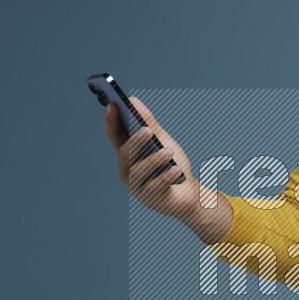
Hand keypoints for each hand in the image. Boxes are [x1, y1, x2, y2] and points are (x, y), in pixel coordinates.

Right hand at [105, 96, 199, 219]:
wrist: (187, 192)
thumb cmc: (171, 164)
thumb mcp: (162, 140)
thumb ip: (148, 122)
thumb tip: (132, 101)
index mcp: (126, 153)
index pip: (113, 135)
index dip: (110, 120)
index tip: (112, 104)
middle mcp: (126, 170)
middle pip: (125, 154)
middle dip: (135, 141)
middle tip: (148, 130)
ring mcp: (136, 186)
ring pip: (139, 171)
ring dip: (154, 160)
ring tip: (168, 152)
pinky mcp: (149, 198)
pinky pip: (155, 186)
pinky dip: (165, 177)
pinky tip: (176, 170)